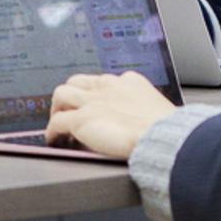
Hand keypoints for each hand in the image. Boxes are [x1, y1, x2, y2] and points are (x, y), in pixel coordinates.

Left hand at [45, 71, 176, 158]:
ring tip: (58, 124)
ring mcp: (92, 101)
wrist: (165, 137)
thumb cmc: (168, 130)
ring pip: (62, 95)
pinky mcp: (81, 119)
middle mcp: (108, 86)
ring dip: (57, 109)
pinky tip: (54, 139)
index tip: (93, 104)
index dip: (94, 94)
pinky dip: (52, 131)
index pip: (102, 81)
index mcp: (128, 82)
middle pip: (78, 82)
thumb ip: (143, 111)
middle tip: (70, 112)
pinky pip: (57, 122)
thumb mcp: (157, 111)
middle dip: (71, 97)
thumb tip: (141, 122)